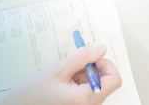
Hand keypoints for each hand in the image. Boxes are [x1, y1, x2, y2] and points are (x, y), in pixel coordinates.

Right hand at [0, 45, 121, 104]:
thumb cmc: (34, 93)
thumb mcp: (59, 69)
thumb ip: (82, 58)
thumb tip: (99, 50)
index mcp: (85, 99)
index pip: (114, 80)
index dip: (106, 65)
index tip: (93, 59)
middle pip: (106, 83)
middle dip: (93, 69)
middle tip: (75, 66)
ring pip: (97, 87)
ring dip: (85, 76)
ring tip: (66, 76)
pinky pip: (88, 93)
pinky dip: (80, 83)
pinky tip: (66, 83)